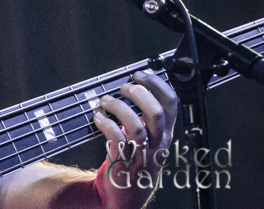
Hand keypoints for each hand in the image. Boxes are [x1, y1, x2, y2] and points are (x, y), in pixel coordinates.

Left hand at [93, 70, 177, 208]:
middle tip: (123, 88)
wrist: (128, 193)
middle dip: (138, 94)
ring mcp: (141, 154)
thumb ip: (145, 115)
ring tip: (105, 101)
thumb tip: (133, 85)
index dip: (157, 84)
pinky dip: (106, 125)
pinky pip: (117, 140)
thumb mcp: (149, 136)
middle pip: (156, 113)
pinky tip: (98, 117)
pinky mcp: (124, 163)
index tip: (140, 75)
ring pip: (136, 127)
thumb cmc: (136, 157)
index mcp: (164, 133)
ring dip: (118, 108)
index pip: (172, 104)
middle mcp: (157, 143)